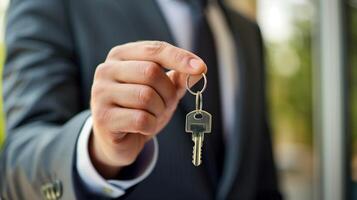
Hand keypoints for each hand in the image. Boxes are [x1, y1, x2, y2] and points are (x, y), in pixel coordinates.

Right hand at [90, 41, 206, 177]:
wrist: (117, 140)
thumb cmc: (140, 109)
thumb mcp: (162, 90)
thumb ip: (178, 78)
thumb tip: (199, 70)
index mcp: (121, 55)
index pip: (155, 49)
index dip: (180, 58)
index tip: (201, 68)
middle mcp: (106, 70)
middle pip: (151, 72)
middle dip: (168, 92)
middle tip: (167, 104)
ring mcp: (100, 93)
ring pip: (146, 96)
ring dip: (159, 110)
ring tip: (153, 116)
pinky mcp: (102, 117)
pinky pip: (140, 119)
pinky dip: (150, 125)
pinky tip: (143, 128)